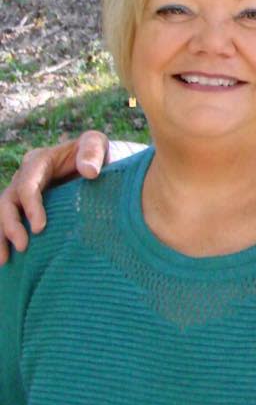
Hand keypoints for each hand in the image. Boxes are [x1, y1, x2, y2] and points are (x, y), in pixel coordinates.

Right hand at [0, 131, 108, 263]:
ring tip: (4, 261)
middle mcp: (25, 177)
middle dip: (11, 225)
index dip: (30, 207)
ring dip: (1, 237)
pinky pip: (10, 222)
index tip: (39, 229)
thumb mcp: (96, 144)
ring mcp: (22, 193)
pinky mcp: (26, 208)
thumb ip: (93, 153)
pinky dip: (5, 239)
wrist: (96, 163)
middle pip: (8, 202)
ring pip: (3, 215)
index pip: (27, 185)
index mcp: (38, 161)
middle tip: (22, 247)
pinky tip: (7, 259)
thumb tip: (90, 173)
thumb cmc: (95, 153)